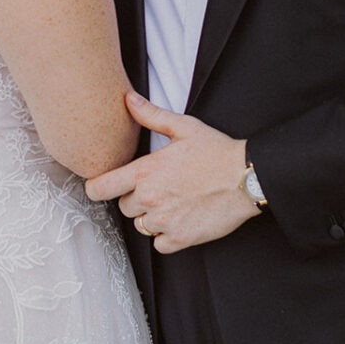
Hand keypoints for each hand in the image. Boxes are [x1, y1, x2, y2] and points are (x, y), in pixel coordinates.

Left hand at [84, 91, 260, 252]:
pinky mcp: (180, 239)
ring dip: (151, 218)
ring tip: (172, 203)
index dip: (97, 188)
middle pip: (123, 207)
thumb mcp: (183, 127)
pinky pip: (159, 244)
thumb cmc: (217, 151)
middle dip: (136, 199)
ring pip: (140, 226)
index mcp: (145, 172)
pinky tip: (181, 220)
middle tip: (158, 189)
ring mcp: (164, 221)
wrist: (247, 177)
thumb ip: (150, 115)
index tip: (103, 187)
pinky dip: (167, 236)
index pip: (99, 189)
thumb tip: (128, 99)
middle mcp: (150, 198)